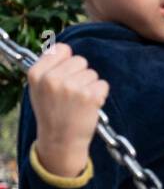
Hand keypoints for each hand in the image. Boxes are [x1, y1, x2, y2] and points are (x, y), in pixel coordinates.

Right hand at [28, 43, 108, 177]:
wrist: (60, 141)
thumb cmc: (52, 112)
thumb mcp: (39, 89)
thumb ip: (49, 68)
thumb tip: (64, 47)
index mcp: (36, 73)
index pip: (62, 49)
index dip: (67, 61)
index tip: (64, 75)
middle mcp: (52, 79)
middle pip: (80, 60)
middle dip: (80, 75)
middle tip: (72, 94)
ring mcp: (71, 87)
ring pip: (93, 73)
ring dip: (90, 86)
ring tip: (79, 103)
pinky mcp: (90, 96)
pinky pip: (103, 84)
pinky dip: (100, 95)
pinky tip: (89, 107)